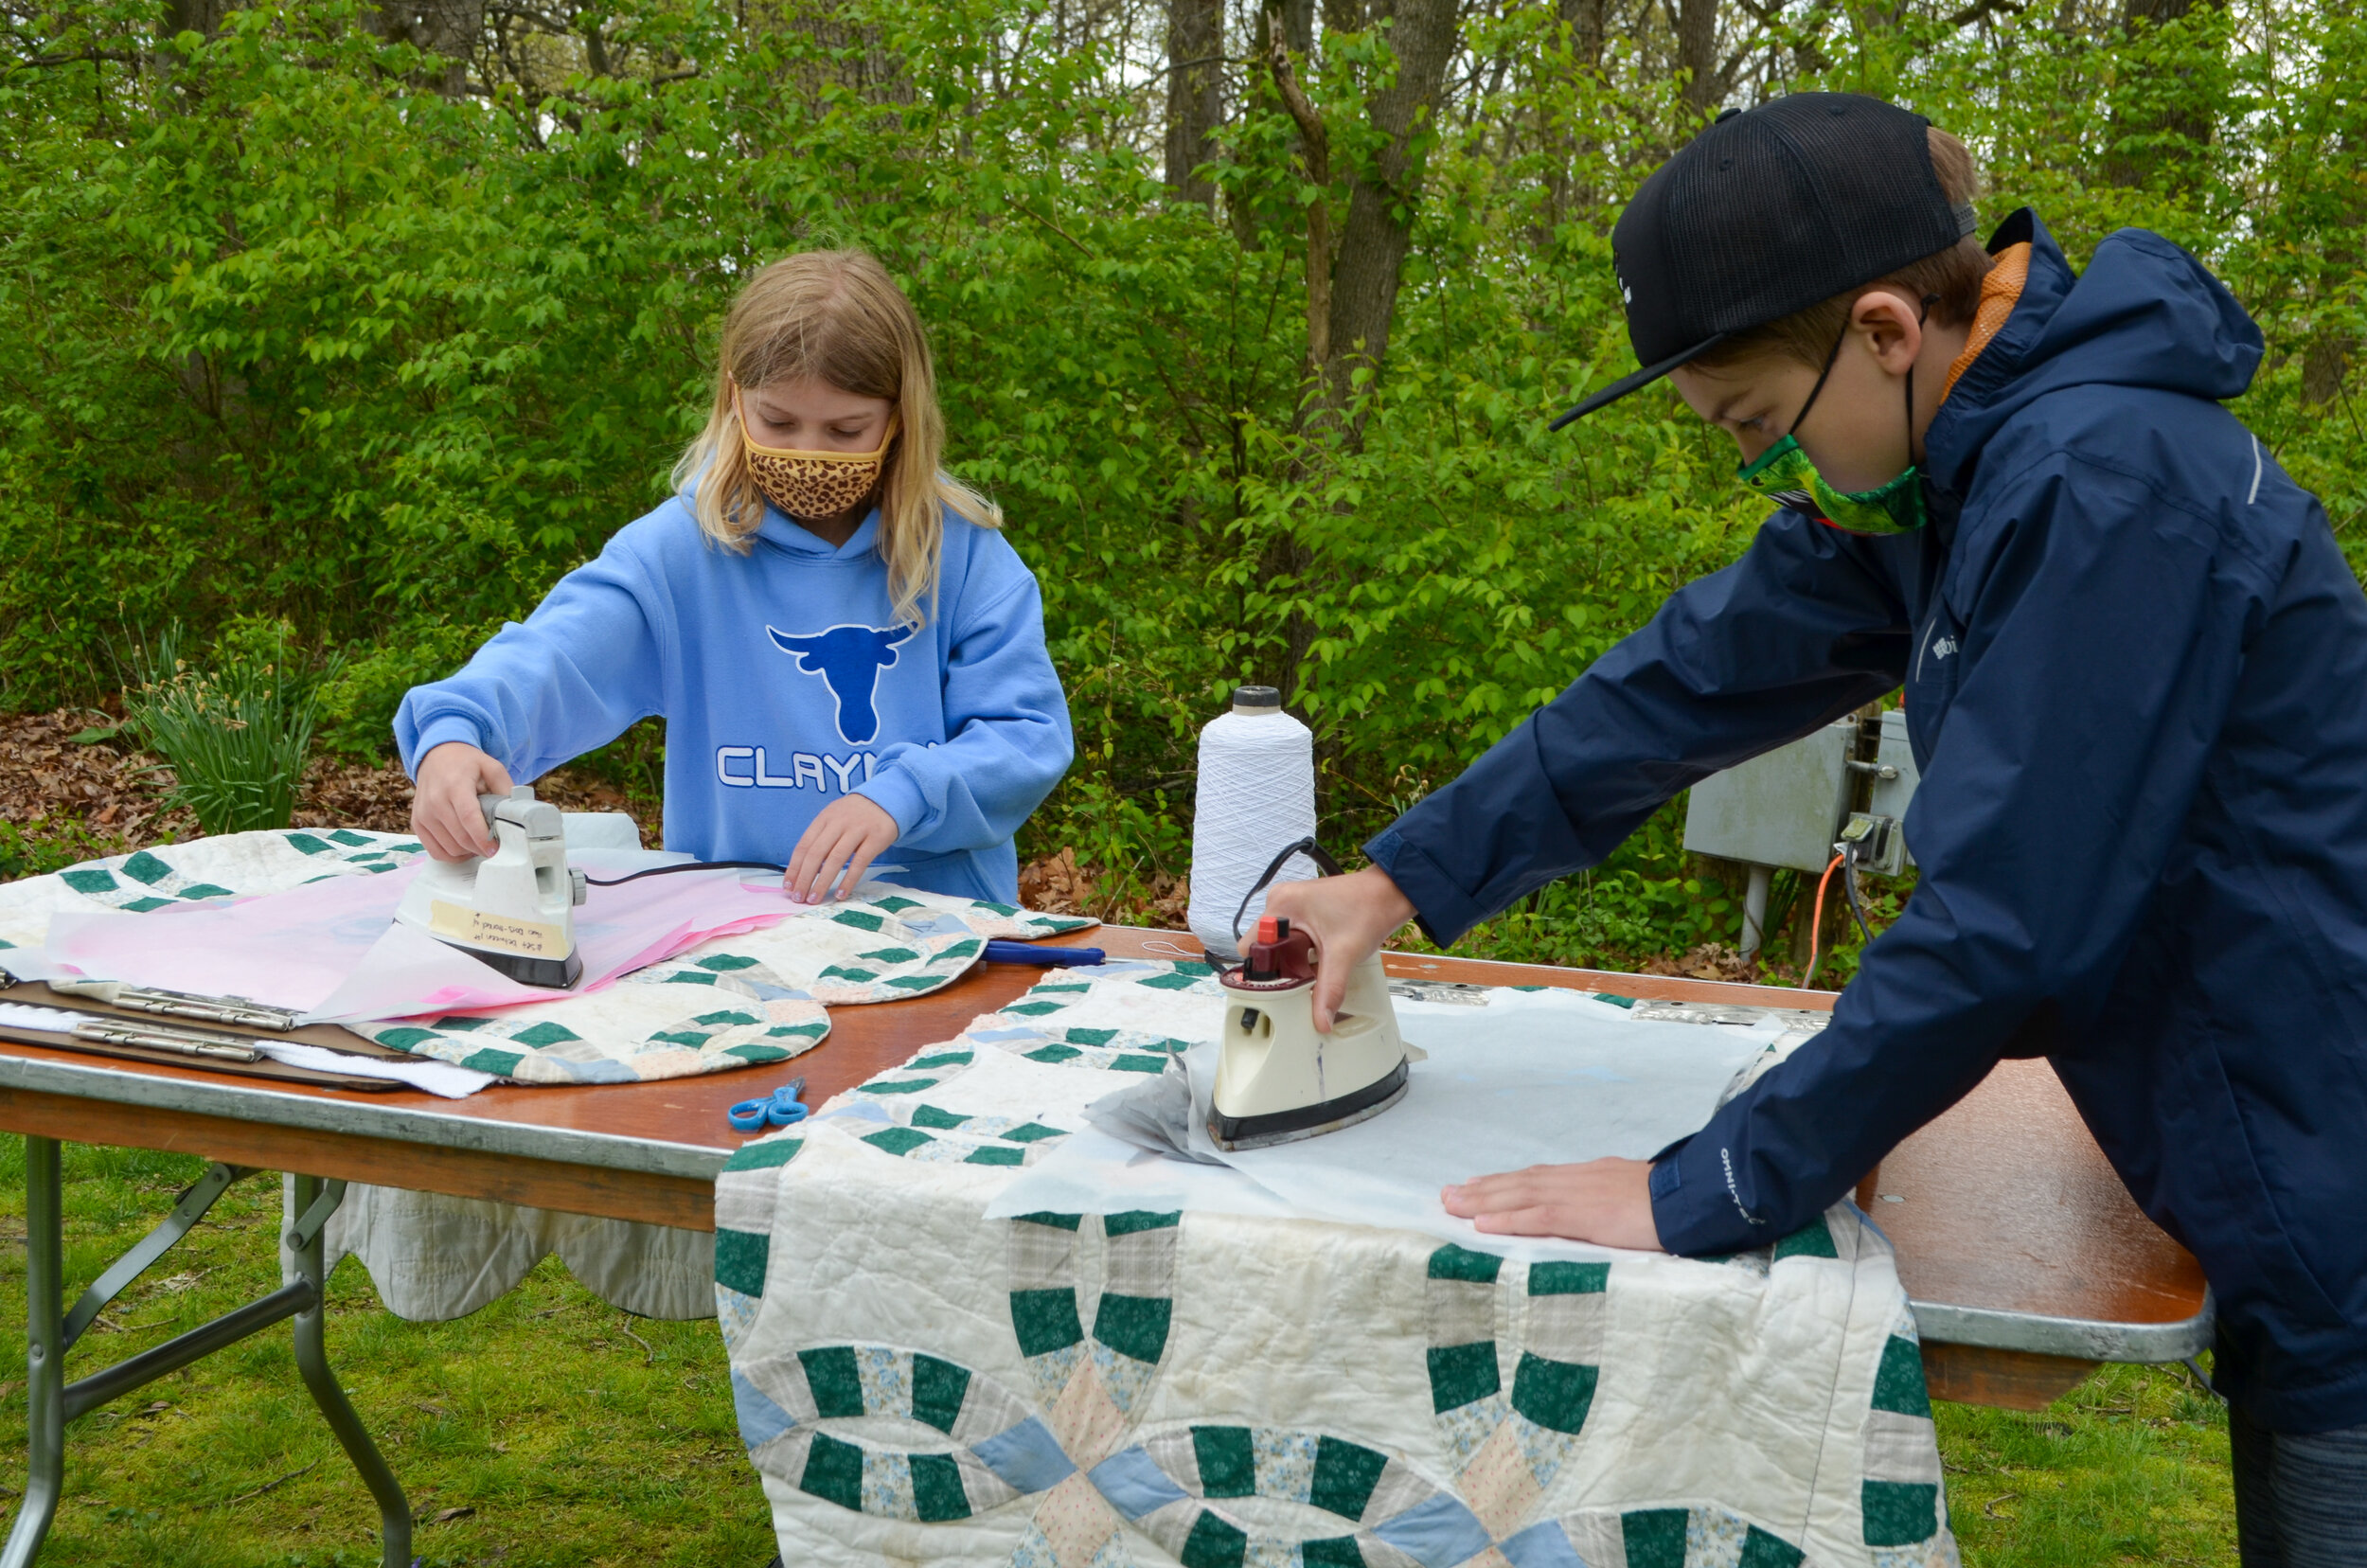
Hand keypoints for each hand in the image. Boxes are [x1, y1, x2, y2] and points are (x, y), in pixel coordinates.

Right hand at [412, 742, 511, 861]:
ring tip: (480, 844)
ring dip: (468, 852)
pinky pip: (435, 851)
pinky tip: (464, 848)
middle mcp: (435, 801)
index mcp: (455, 786)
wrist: (436, 755)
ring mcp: (423, 814)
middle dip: (480, 848)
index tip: (496, 849)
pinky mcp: (417, 823)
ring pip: (449, 848)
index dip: (483, 837)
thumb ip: (505, 788)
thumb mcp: (491, 766)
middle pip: (460, 837)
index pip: (468, 818)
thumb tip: (516, 813)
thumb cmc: (465, 763)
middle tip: (494, 847)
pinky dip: (452, 855)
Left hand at [785, 795, 898, 903]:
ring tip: (814, 899)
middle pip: (816, 854)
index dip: (794, 867)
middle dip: (805, 878)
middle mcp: (838, 823)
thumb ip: (820, 838)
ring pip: (835, 859)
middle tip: (798, 897)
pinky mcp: (875, 839)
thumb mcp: (834, 818)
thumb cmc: (855, 815)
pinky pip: (859, 863)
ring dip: (822, 882)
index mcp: (824, 818)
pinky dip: (849, 880)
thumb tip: (803, 870)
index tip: (788, 886)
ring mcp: (857, 830)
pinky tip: (840, 894)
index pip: (804, 845)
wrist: (886, 799)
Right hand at [1262, 865, 1415, 1032]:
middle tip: (1297, 985)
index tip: (1275, 990)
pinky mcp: (1302, 910)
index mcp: (1281, 906)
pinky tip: (1316, 962)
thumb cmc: (1368, 909)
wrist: (1388, 894)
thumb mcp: (1344, 955)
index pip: (1251, 947)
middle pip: (1263, 948)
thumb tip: (1320, 1019)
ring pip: (1277, 945)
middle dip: (1279, 970)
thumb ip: (1329, 990)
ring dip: (1291, 962)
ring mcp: (1291, 905)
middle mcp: (1281, 901)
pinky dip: (1300, 953)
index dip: (1260, 972)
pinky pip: (1290, 938)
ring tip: (1310, 973)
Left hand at [1441, 1158, 1665, 1250]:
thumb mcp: (1634, 1195)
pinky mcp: (1587, 1215)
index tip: (1477, 1186)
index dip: (1506, 1183)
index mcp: (1591, 1176)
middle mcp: (1579, 1179)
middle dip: (1484, 1189)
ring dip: (1484, 1201)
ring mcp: (1581, 1195)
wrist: (1696, 1197)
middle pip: (1522, 1182)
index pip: (1540, 1178)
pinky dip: (1509, 1218)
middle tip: (1448, 1195)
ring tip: (1453, 1205)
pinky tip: (1484, 1223)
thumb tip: (1598, 1213)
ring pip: (1522, 1195)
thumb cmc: (1673, 1202)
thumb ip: (1611, 1202)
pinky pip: (1540, 1217)